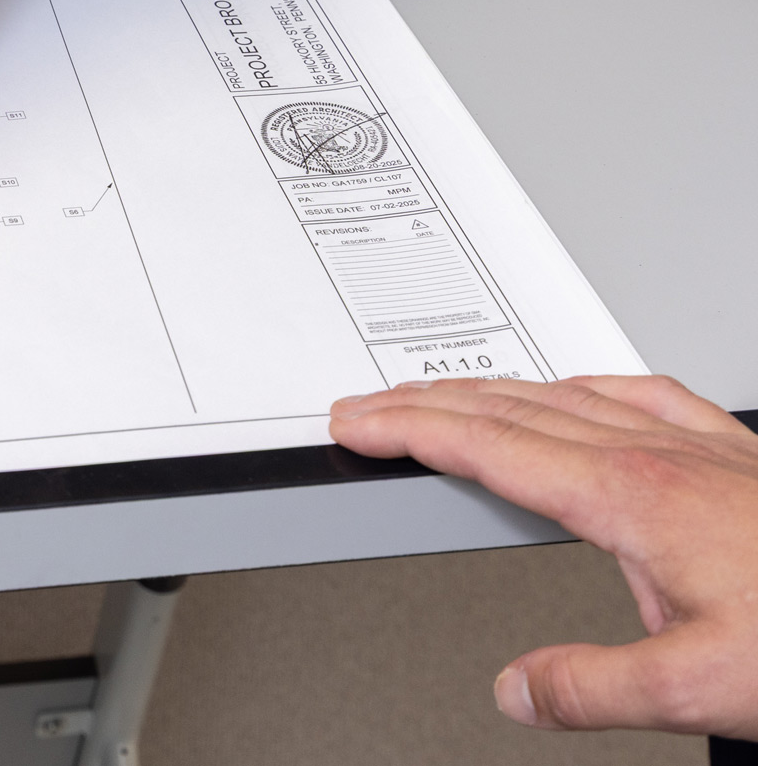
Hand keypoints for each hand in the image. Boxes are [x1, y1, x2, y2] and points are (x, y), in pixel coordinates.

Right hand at [330, 374, 757, 737]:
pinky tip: (585, 392)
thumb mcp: (703, 689)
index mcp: (631, 497)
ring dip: (492, 388)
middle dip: (427, 398)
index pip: (487, 444)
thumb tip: (517, 690)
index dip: (408, 428)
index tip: (356, 423)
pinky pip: (640, 394)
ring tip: (448, 395)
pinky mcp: (736, 452)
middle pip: (513, 403)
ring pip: (568, 390)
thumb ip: (593, 687)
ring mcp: (699, 445)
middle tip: (371, 404)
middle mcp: (659, 454)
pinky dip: (583, 386)